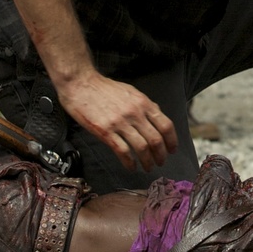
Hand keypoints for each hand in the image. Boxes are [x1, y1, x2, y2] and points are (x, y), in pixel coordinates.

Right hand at [58, 70, 176, 169]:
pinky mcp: (105, 131)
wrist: (81, 84)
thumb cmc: (104, 88)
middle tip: (161, 162)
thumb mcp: (130, 91)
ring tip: (148, 167)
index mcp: (143, 103)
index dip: (172, 141)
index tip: (172, 150)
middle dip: (161, 155)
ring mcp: (120, 122)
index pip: (165, 125)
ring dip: (147, 161)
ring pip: (141, 148)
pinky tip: (131, 167)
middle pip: (156, 139)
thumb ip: (144, 104)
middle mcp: (135, 113)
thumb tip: (157, 114)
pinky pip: (122, 151)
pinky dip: (130, 162)